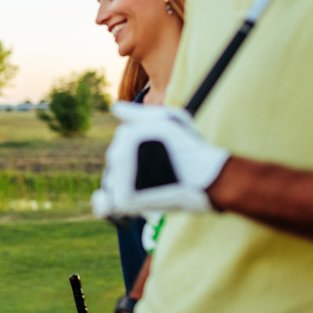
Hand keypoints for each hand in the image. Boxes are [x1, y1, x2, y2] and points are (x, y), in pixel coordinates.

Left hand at [91, 102, 229, 217]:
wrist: (207, 178)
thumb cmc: (191, 147)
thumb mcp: (167, 120)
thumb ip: (137, 113)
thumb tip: (114, 107)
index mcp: (127, 134)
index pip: (123, 138)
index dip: (140, 146)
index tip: (160, 153)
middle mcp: (119, 154)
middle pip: (116, 158)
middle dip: (132, 163)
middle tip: (160, 169)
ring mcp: (120, 177)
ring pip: (113, 179)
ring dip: (125, 181)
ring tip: (153, 183)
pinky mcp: (124, 199)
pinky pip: (105, 203)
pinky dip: (107, 204)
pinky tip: (123, 202)